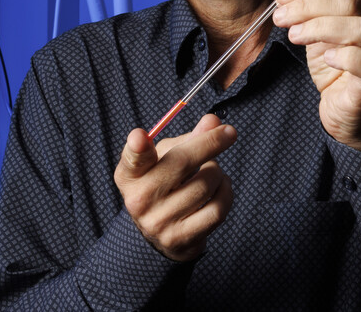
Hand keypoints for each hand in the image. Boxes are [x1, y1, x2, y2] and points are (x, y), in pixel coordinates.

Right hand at [113, 114, 236, 260]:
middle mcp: (139, 199)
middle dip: (211, 142)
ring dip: (218, 171)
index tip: (140, 137)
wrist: (162, 233)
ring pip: (206, 184)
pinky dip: (226, 192)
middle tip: (230, 132)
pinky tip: (221, 188)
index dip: (136, 148)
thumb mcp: (168, 158)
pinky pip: (217, 209)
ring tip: (213, 171)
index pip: (132, 159)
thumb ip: (189, 138)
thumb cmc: (165, 184)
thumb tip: (214, 122)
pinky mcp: (180, 238)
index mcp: (130, 174)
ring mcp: (159, 222)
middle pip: (181, 163)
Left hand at [272, 0, 360, 152]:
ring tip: (294, 36)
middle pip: (352, 3)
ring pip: (360, 27)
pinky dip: (342, 55)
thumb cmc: (336, 71)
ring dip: (320, 27)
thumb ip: (309, 12)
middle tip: (281, 16)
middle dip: (309, 6)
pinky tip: (326, 58)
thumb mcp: (320, 35)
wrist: (349, 113)